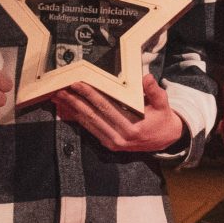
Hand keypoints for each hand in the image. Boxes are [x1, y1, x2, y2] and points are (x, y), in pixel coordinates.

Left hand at [52, 73, 186, 153]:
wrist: (165, 140)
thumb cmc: (162, 118)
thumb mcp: (163, 104)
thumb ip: (155, 91)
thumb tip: (146, 78)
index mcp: (132, 128)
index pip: (106, 107)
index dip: (90, 94)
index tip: (77, 83)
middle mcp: (119, 138)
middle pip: (92, 116)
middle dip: (74, 101)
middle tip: (59, 88)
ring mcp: (112, 143)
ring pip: (87, 123)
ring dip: (71, 109)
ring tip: (58, 97)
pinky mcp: (108, 144)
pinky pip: (90, 129)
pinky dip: (77, 119)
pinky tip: (66, 109)